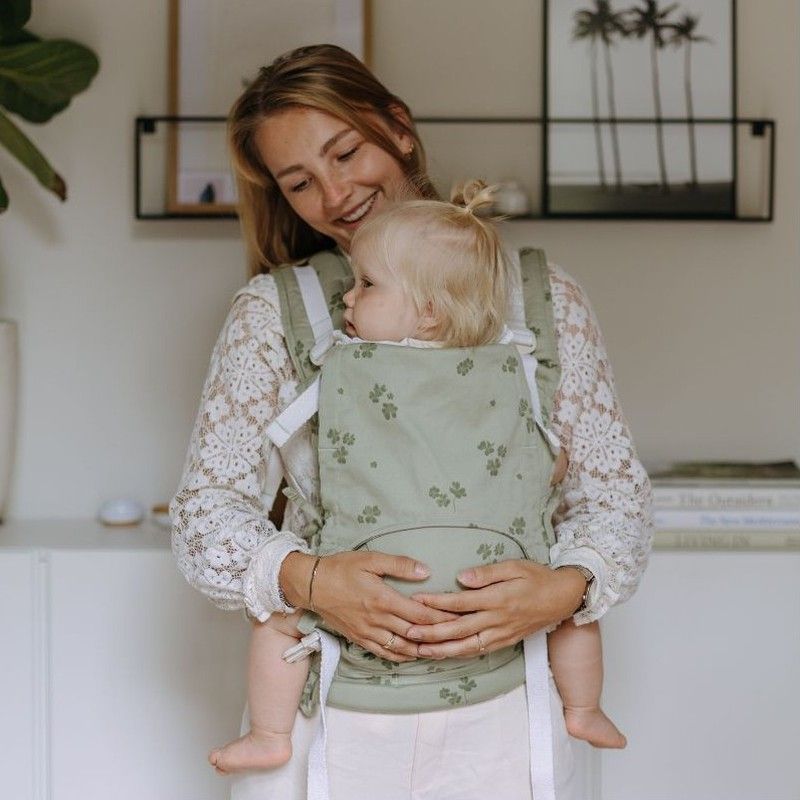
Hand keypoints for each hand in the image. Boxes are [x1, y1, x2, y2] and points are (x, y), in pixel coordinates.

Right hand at [279, 551, 459, 662]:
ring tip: (443, 650)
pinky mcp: (359, 639)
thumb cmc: (341, 568)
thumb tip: (426, 571)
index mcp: (383, 599)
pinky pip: (385, 653)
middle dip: (439, 637)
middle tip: (460, 638)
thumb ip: (399, 565)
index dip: (442, 618)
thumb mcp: (371, 559)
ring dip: (423, 651)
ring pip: (402, 648)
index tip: (459, 618)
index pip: (420, 614)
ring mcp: (368, 632)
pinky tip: (414, 655)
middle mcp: (377, 620)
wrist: (311, 585)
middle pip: (415, 634)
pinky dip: (402, 657)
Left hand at [405, 560, 586, 658]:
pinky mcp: (505, 642)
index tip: (416, 601)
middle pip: (459, 629)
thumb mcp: (515, 567)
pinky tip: (444, 655)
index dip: (436, 603)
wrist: (563, 598)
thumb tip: (460, 578)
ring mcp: (502, 634)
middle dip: (431, 633)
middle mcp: (498, 620)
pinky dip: (460, 655)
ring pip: (467, 646)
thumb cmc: (537, 577)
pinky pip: (479, 651)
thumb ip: (487, 573)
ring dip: (442, 650)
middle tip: (408, 632)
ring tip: (419, 650)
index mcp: (498, 599)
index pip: (460, 603)